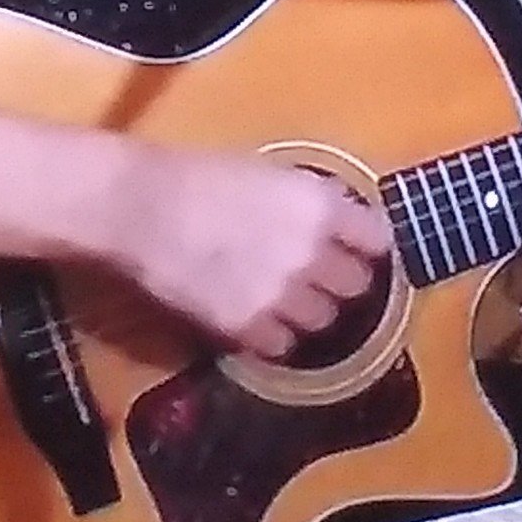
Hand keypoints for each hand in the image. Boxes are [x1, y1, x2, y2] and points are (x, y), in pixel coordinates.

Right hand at [102, 145, 392, 360]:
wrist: (143, 207)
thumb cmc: (199, 177)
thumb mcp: (269, 176)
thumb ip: (309, 204)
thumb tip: (336, 224)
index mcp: (320, 205)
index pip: (378, 240)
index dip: (369, 247)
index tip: (359, 251)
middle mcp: (312, 252)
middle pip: (357, 286)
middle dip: (341, 282)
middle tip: (318, 277)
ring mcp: (282, 294)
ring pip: (323, 320)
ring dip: (308, 311)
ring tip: (282, 299)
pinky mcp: (248, 326)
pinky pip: (281, 345)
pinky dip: (272, 336)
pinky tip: (254, 317)